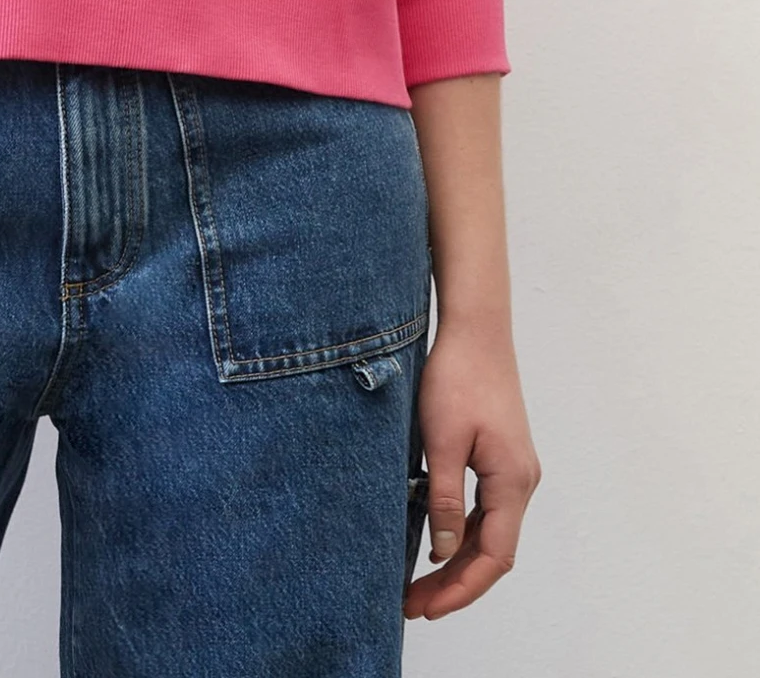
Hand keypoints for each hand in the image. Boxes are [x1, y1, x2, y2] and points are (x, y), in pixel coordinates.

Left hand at [403, 315, 541, 622]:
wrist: (476, 328)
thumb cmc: (457, 376)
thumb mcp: (442, 440)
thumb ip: (444, 498)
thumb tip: (443, 551)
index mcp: (512, 482)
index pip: (493, 558)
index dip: (461, 589)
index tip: (426, 608)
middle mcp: (522, 481)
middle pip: (494, 552)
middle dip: (455, 583)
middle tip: (413, 604)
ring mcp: (515, 470)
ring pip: (491, 533)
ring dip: (458, 561)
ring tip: (418, 583)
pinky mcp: (503, 457)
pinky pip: (487, 510)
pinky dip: (464, 533)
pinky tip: (436, 540)